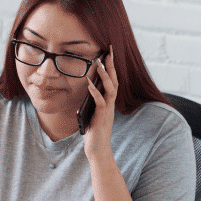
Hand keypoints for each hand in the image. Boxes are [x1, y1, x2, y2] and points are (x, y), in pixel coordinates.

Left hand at [82, 45, 117, 161]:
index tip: (108, 52)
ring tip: (100, 64)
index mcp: (108, 102)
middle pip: (114, 81)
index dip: (110, 66)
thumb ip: (91, 101)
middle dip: (111, 65)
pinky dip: (95, 92)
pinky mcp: (102, 118)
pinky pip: (100, 103)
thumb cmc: (93, 132)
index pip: (111, 80)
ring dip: (105, 76)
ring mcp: (107, 111)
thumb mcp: (91, 112)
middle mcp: (110, 104)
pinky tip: (89, 84)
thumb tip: (86, 87)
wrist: (97, 150)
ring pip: (110, 89)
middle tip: (109, 50)